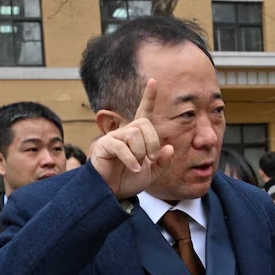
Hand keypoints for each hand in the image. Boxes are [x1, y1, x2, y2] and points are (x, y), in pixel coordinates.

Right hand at [88, 78, 173, 199]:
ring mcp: (114, 138)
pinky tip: (134, 169)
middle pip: (144, 124)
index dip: (149, 97)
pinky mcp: (104, 146)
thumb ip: (163, 161)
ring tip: (138, 166)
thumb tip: (169, 147)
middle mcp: (125, 133)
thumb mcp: (152, 173)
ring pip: (134, 134)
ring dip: (141, 152)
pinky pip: (121, 147)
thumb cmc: (129, 180)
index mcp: (137, 136)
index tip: (153, 81)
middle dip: (152, 142)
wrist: (113, 193)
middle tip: (151, 158)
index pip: (144, 112)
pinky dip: (131, 160)